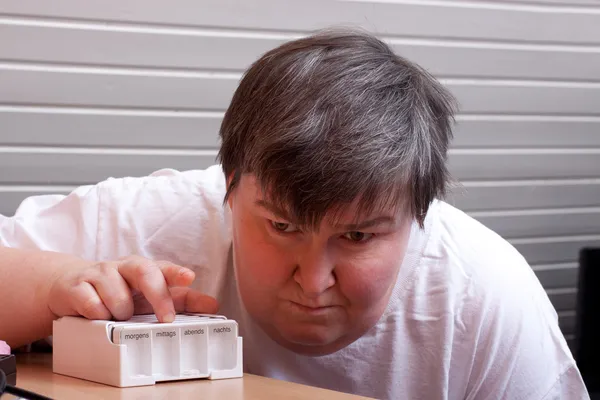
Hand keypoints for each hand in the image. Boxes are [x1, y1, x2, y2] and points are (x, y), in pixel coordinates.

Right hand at [47, 255, 217, 321]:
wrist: (70, 288)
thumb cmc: (117, 293)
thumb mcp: (147, 297)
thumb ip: (181, 301)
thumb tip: (213, 305)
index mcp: (144, 269)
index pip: (163, 267)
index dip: (177, 272)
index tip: (190, 278)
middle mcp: (124, 267)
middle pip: (144, 272)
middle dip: (158, 297)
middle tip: (166, 319)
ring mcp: (99, 274)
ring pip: (118, 296)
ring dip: (121, 313)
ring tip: (117, 316)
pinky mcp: (76, 286)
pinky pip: (92, 305)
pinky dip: (97, 315)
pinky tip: (94, 314)